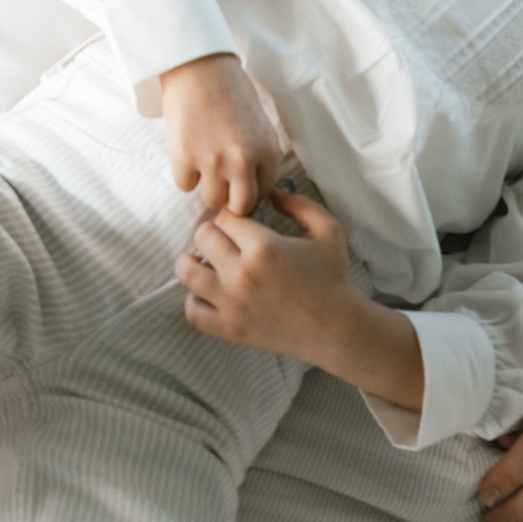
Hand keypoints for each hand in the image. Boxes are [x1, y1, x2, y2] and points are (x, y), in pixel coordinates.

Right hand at [158, 53, 280, 216]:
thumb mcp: (259, 125)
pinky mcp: (185, 158)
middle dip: (229, 197)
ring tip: (203, 160)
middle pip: (239, 206)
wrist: (199, 67)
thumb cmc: (230, 92)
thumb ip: (258, 157)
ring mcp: (213, 162)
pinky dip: (184, 172)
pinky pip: (185, 185)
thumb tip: (248, 190)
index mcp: (267, 150)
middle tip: (220, 181)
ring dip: (205, 185)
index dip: (248, 189)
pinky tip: (187, 148)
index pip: (262, 193)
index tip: (238, 182)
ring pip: (211, 199)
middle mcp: (244, 160)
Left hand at [177, 188, 352, 356]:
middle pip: (202, 237)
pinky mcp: (229, 329)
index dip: (232, 214)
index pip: (225, 216)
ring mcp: (232, 304)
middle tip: (226, 240)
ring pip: (187, 273)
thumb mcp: (327, 229)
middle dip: (212, 232)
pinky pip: (193, 311)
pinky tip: (210, 293)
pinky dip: (195, 299)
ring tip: (208, 262)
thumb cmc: (333, 277)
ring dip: (193, 262)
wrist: (336, 329)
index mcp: (264, 246)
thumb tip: (270, 192)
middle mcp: (242, 273)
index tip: (241, 222)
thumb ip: (298, 203)